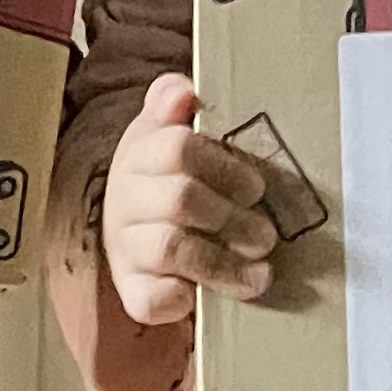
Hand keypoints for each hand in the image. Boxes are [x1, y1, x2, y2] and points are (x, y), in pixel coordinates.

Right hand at [103, 73, 281, 326]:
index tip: (257, 189)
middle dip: (232, 219)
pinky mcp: (131, 289)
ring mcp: (125, 246)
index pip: (177, 148)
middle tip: (266, 236)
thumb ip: (172, 105)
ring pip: (170, 249)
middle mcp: (126, 199)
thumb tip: (181, 90)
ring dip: (222, 264)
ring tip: (260, 276)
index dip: (225, 168)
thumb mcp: (164, 133)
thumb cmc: (164, 179)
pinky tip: (201, 298)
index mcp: (139, 155)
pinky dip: (176, 300)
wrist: (128, 232)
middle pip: (180, 200)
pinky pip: (148, 300)